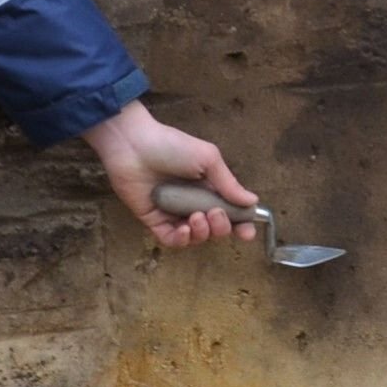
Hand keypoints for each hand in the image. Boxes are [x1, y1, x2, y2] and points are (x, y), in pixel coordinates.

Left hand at [83, 99, 258, 248]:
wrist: (133, 145)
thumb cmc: (172, 146)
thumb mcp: (207, 159)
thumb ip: (229, 183)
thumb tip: (252, 201)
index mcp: (209, 188)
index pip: (230, 212)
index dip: (241, 224)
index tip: (247, 232)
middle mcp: (194, 203)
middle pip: (216, 229)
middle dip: (221, 227)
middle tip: (214, 213)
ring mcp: (174, 213)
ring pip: (196, 237)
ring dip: (202, 233)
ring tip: (195, 217)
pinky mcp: (154, 221)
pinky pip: (172, 240)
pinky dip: (181, 240)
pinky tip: (183, 229)